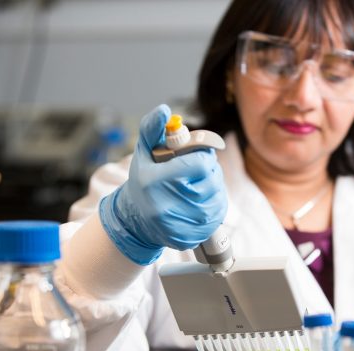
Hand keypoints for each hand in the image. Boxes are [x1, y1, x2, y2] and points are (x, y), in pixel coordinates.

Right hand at [99, 104, 227, 264]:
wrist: (136, 220)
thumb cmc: (143, 181)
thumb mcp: (143, 153)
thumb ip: (153, 128)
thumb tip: (165, 110)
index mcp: (154, 181)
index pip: (199, 164)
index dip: (203, 157)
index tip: (197, 158)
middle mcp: (165, 206)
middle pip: (211, 181)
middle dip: (210, 172)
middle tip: (200, 171)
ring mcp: (178, 225)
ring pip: (217, 199)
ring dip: (215, 188)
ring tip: (201, 185)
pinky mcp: (188, 237)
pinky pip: (216, 217)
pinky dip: (215, 206)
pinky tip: (202, 202)